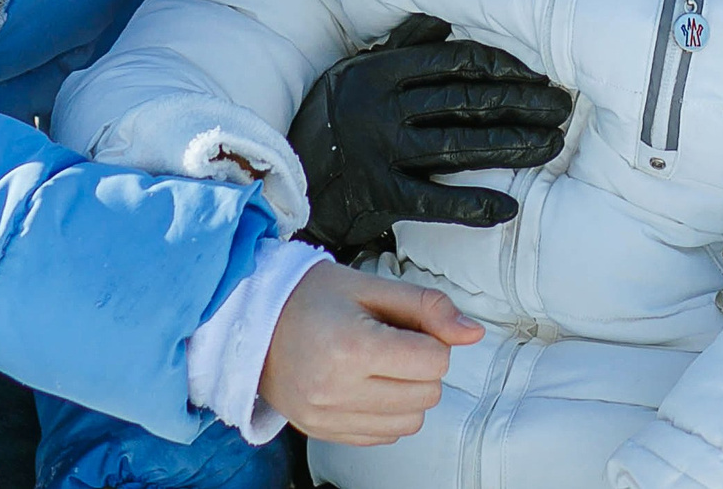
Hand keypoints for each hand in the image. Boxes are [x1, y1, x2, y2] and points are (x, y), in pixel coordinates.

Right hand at [258, 262, 479, 445]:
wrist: (251, 322)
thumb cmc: (308, 297)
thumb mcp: (369, 285)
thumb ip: (427, 306)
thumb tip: (471, 332)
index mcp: (352, 346)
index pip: (434, 361)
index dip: (431, 339)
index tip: (406, 326)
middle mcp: (338, 389)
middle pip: (427, 394)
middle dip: (422, 366)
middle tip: (391, 341)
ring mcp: (328, 416)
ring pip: (411, 422)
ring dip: (408, 393)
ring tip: (378, 364)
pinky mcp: (324, 432)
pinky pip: (384, 436)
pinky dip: (386, 412)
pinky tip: (364, 384)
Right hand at [290, 15, 572, 259]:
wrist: (292, 176)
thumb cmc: (334, 117)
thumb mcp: (356, 70)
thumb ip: (400, 46)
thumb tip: (443, 21)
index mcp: (381, 70)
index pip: (455, 62)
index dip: (502, 67)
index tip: (537, 75)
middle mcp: (381, 107)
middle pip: (466, 101)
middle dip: (521, 103)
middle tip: (562, 108)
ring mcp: (381, 151)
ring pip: (459, 145)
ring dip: (511, 146)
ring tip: (551, 145)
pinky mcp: (380, 194)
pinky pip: (434, 200)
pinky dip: (472, 204)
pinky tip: (507, 206)